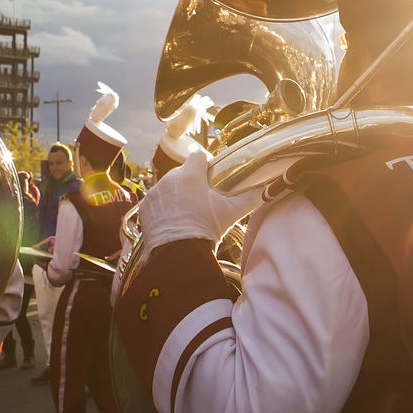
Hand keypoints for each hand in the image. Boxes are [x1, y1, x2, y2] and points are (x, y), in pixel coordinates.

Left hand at [134, 153, 262, 256]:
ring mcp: (155, 192)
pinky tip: (172, 220)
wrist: (179, 255)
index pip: (198, 156)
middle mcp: (169, 179)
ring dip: (176, 195)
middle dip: (191, 182)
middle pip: (183, 172)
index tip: (211, 175)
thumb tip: (267, 190)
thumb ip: (250, 198)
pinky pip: (156, 201)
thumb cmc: (206, 230)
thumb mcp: (231, 213)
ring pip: (168, 187)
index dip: (206, 164)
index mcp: (190, 175)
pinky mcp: (146, 207)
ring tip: (187, 213)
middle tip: (201, 200)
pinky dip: (163, 208)